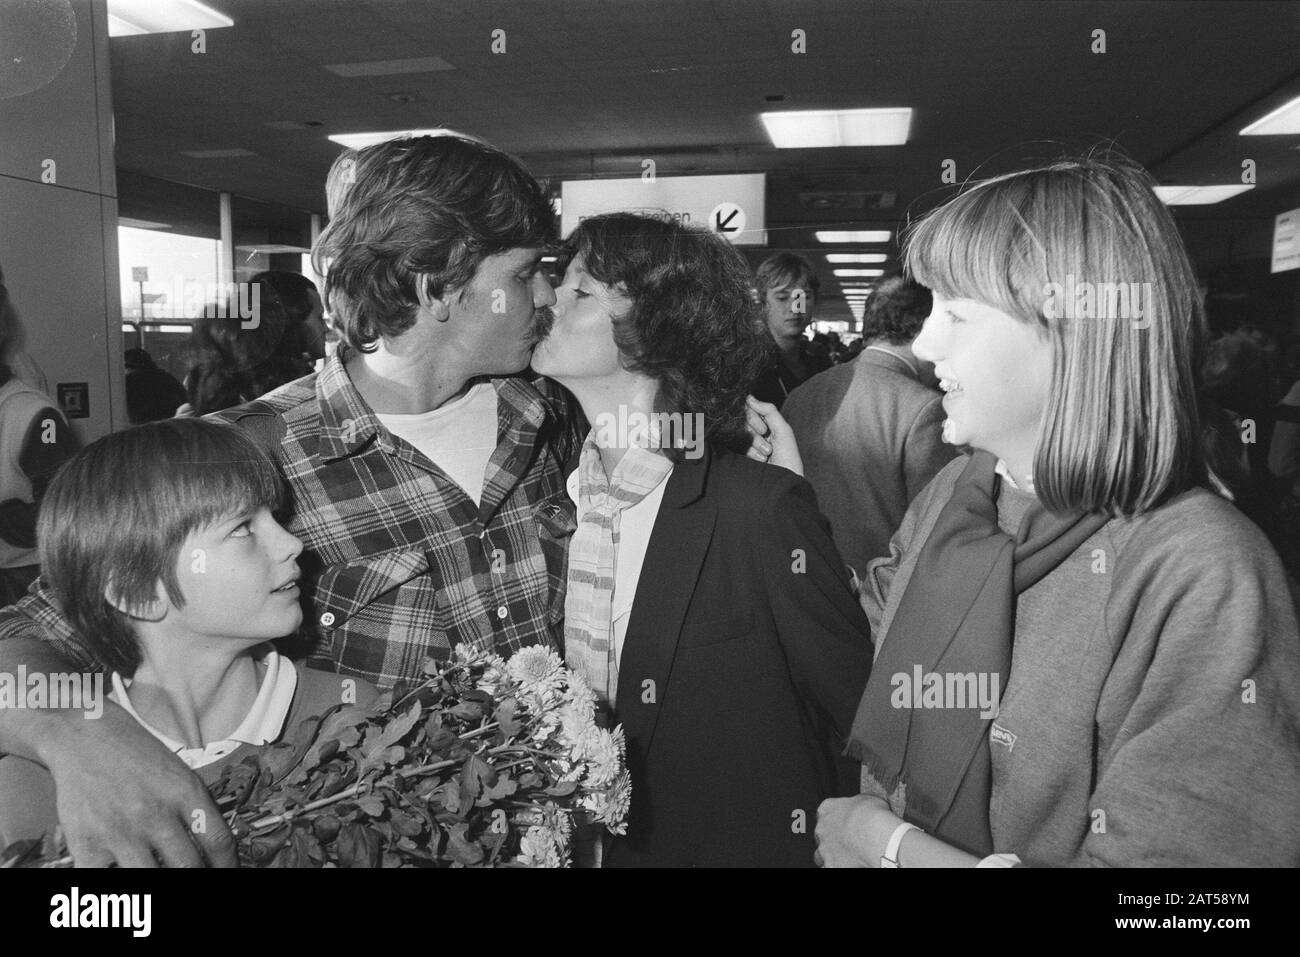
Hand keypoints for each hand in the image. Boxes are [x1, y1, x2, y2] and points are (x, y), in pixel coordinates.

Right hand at [42, 702, 235, 866]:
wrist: (83, 736)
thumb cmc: (134, 753)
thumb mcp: (177, 772)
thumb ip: (195, 809)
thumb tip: (212, 851)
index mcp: (184, 792)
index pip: (219, 841)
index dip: (229, 866)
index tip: (229, 873)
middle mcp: (154, 813)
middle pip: (189, 867)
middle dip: (196, 877)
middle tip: (195, 874)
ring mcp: (119, 831)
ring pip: (151, 880)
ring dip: (160, 881)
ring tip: (161, 873)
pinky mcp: (86, 845)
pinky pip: (107, 882)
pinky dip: (119, 886)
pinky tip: (125, 873)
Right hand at [744, 396, 803, 475]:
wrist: (784, 482)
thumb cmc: (789, 458)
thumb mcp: (783, 430)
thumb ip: (768, 410)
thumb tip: (749, 397)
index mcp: (769, 424)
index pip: (750, 410)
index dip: (753, 418)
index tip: (763, 429)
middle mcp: (758, 432)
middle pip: (743, 422)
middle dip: (755, 434)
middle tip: (767, 446)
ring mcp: (749, 444)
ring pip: (739, 434)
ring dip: (754, 445)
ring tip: (766, 455)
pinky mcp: (741, 455)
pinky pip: (736, 446)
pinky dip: (749, 453)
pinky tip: (760, 461)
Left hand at [814, 794, 899, 867]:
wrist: (875, 836)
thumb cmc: (873, 816)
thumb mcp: (868, 799)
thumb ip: (858, 804)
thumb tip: (863, 807)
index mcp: (827, 809)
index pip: (825, 812)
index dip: (836, 818)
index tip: (846, 822)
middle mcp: (821, 829)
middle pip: (821, 834)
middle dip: (832, 838)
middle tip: (849, 841)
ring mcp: (824, 849)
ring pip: (821, 854)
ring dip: (831, 855)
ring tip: (848, 857)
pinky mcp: (830, 865)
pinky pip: (829, 867)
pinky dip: (837, 866)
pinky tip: (851, 865)